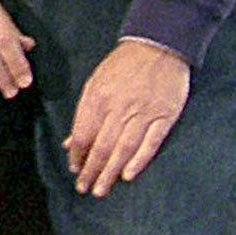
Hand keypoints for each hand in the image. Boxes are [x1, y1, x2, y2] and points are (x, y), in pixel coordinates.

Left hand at [65, 38, 189, 197]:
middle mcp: (119, 106)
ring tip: (101, 190)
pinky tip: (128, 176)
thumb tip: (71, 143)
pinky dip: (139, 160)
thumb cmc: (123, 65)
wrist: (157, 45)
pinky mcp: (164, 116)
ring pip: (124, 148)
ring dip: (110, 172)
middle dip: (91, 170)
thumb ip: (85, 112)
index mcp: (99, 95)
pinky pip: (151, 143)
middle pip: (102, 145)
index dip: (78, 154)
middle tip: (84, 189)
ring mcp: (143, 112)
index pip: (84, 132)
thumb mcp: (97, 81)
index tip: (74, 170)